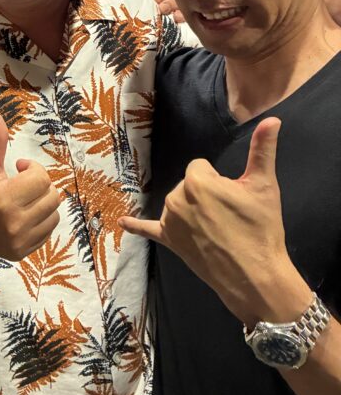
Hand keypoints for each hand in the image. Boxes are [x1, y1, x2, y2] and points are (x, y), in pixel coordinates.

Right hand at [0, 112, 59, 260]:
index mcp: (3, 198)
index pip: (41, 178)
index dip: (32, 168)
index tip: (18, 167)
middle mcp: (13, 223)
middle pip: (51, 196)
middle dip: (38, 185)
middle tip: (20, 183)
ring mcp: (17, 241)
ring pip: (53, 214)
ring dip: (42, 202)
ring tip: (22, 199)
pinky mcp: (20, 253)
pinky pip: (47, 231)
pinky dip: (40, 220)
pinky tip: (21, 214)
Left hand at [120, 119, 302, 323]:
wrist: (254, 275)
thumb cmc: (260, 228)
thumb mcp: (264, 185)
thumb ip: (263, 149)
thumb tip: (272, 119)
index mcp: (197, 180)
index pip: (201, 167)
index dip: (220, 181)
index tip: (233, 199)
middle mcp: (176, 197)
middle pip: (190, 185)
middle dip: (207, 195)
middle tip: (229, 217)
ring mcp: (169, 220)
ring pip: (179, 203)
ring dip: (193, 210)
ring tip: (217, 230)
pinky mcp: (168, 240)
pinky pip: (148, 229)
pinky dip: (136, 226)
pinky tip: (123, 222)